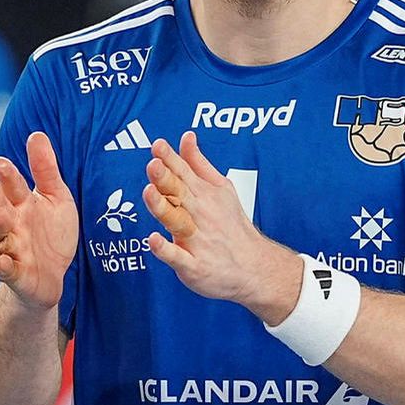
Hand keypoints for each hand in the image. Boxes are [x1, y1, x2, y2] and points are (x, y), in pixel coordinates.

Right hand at [0, 132, 78, 312]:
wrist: (50, 279)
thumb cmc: (51, 235)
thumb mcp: (56, 199)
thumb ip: (45, 170)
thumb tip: (36, 133)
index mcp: (20, 204)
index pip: (11, 186)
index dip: (6, 175)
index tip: (0, 161)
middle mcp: (10, 224)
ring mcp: (10, 248)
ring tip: (1, 216)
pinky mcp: (14, 274)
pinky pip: (4, 270)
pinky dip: (2, 266)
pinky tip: (3, 262)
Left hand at [143, 133, 301, 324]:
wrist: (255, 267)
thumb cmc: (232, 226)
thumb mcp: (221, 188)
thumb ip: (198, 163)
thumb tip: (186, 137)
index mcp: (204, 195)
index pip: (183, 172)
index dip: (169, 159)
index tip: (157, 145)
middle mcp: (200, 215)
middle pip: (178, 193)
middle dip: (165, 178)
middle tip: (153, 164)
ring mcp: (196, 241)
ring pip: (176, 221)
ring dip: (162, 207)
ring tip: (149, 192)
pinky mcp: (194, 266)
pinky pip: (177, 257)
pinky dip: (166, 250)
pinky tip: (154, 240)